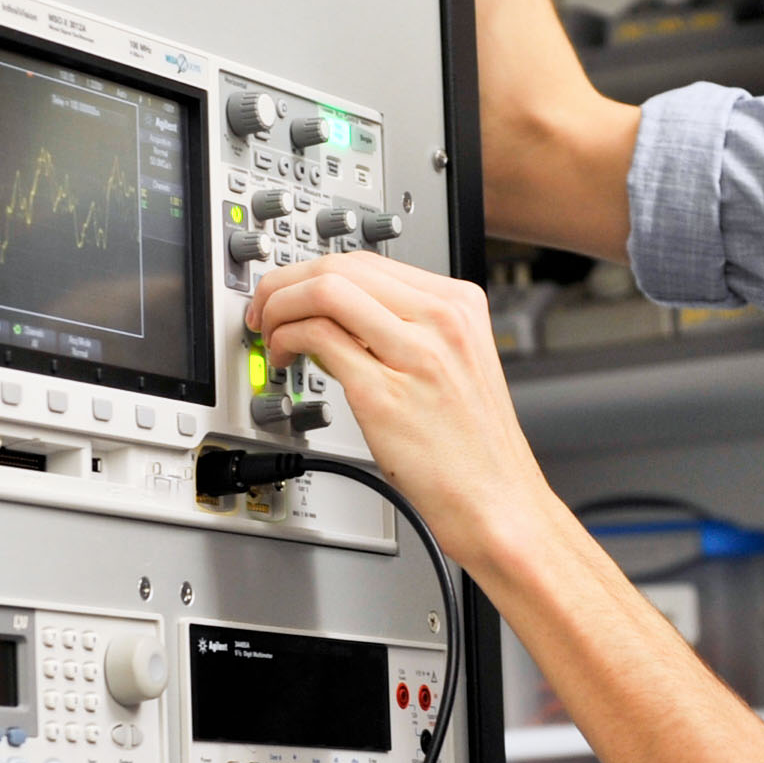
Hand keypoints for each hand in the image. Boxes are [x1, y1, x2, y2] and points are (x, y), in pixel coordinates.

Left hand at [247, 252, 553, 571]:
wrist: (496, 500)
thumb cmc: (475, 446)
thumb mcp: (457, 364)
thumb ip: (409, 332)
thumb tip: (341, 316)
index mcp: (461, 306)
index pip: (369, 262)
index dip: (316, 272)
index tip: (294, 292)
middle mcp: (442, 321)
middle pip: (342, 266)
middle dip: (287, 282)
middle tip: (267, 307)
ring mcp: (415, 353)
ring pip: (325, 290)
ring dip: (280, 305)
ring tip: (271, 332)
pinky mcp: (383, 392)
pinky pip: (317, 338)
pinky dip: (286, 339)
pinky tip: (286, 359)